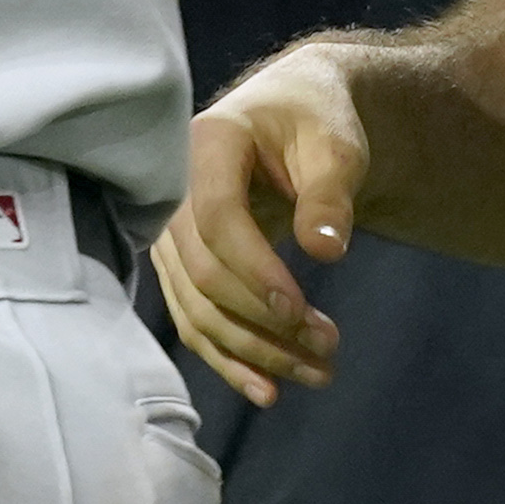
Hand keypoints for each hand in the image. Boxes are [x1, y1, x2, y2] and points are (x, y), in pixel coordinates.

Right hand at [157, 49, 363, 407]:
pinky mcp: (180, 266)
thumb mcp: (335, 145)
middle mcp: (171, 193)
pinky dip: (227, 359)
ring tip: (318, 374)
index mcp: (206, 147)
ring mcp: (168, 234)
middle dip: (264, 321)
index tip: (303, 311)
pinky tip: (268, 390)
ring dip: (254, 351)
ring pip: (197, 308)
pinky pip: (194, 320)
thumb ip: (329, 194)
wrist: (291, 114)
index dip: (256, 271)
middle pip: (203, 273)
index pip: (217, 220)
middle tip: (331, 347)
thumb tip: (325, 252)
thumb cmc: (315, 122)